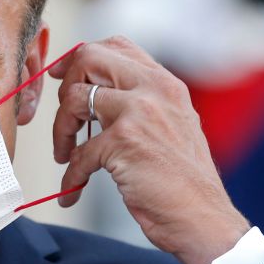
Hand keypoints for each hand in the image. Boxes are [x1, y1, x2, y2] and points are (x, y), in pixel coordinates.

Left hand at [49, 36, 250, 263]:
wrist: (203, 218)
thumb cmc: (183, 180)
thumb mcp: (172, 124)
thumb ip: (143, 102)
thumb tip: (98, 92)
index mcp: (165, 83)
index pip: (117, 46)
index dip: (80, 57)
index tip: (62, 77)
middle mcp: (154, 89)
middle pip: (89, 58)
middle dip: (65, 85)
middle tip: (65, 116)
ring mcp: (139, 113)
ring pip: (74, 99)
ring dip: (60, 131)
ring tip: (64, 155)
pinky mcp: (124, 142)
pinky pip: (78, 153)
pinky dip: (70, 176)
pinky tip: (73, 191)